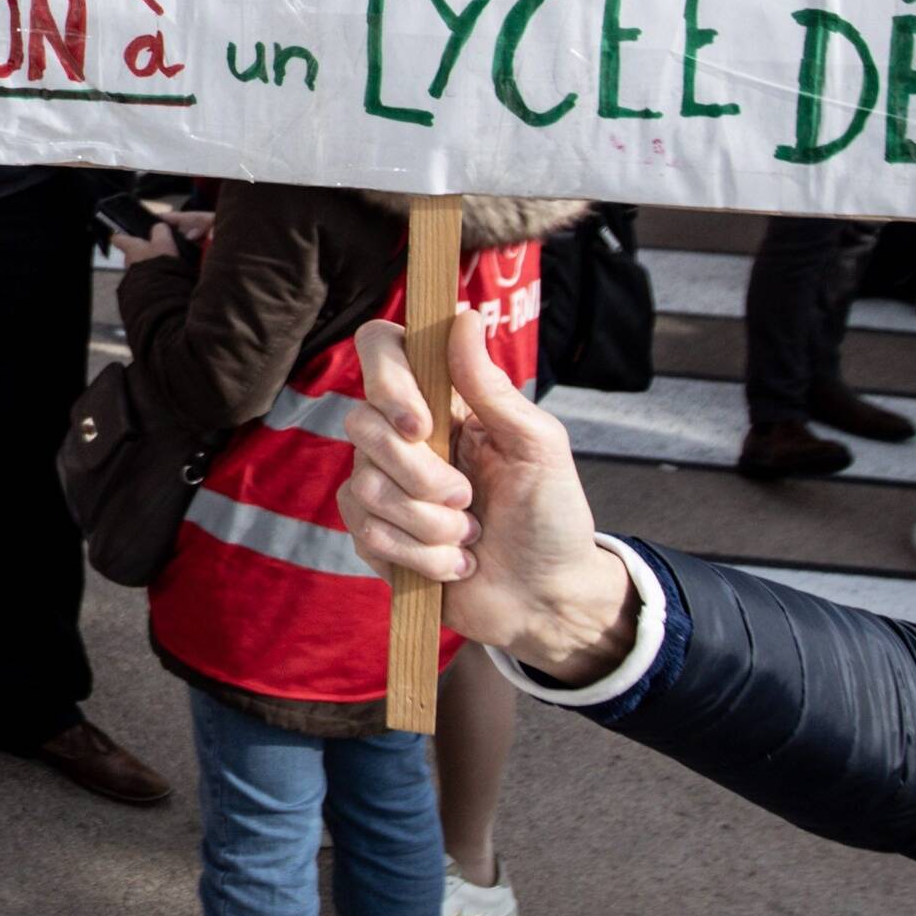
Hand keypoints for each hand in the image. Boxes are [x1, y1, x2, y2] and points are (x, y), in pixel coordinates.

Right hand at [339, 308, 641, 685]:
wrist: (548, 599)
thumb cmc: (553, 515)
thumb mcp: (538, 445)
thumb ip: (492, 387)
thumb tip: (461, 316)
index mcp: (443, 404)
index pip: (382, 352)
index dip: (388, 381)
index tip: (423, 423)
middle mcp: (404, 438)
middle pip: (362, 426)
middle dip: (421, 475)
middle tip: (470, 499)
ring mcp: (385, 487)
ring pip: (366, 488)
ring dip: (430, 525)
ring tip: (470, 538)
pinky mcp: (376, 537)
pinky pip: (368, 534)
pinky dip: (422, 557)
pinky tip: (456, 565)